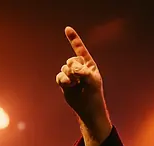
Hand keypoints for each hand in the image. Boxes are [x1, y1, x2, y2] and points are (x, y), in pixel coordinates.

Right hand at [57, 27, 110, 143]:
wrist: (88, 110)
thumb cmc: (94, 95)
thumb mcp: (92, 81)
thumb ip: (82, 71)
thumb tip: (70, 67)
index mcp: (88, 64)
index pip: (80, 49)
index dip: (74, 39)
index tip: (67, 29)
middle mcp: (79, 68)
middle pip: (71, 60)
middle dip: (74, 69)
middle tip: (80, 80)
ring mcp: (71, 75)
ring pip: (64, 68)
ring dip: (69, 77)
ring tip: (76, 85)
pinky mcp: (64, 83)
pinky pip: (59, 76)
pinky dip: (63, 81)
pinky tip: (69, 86)